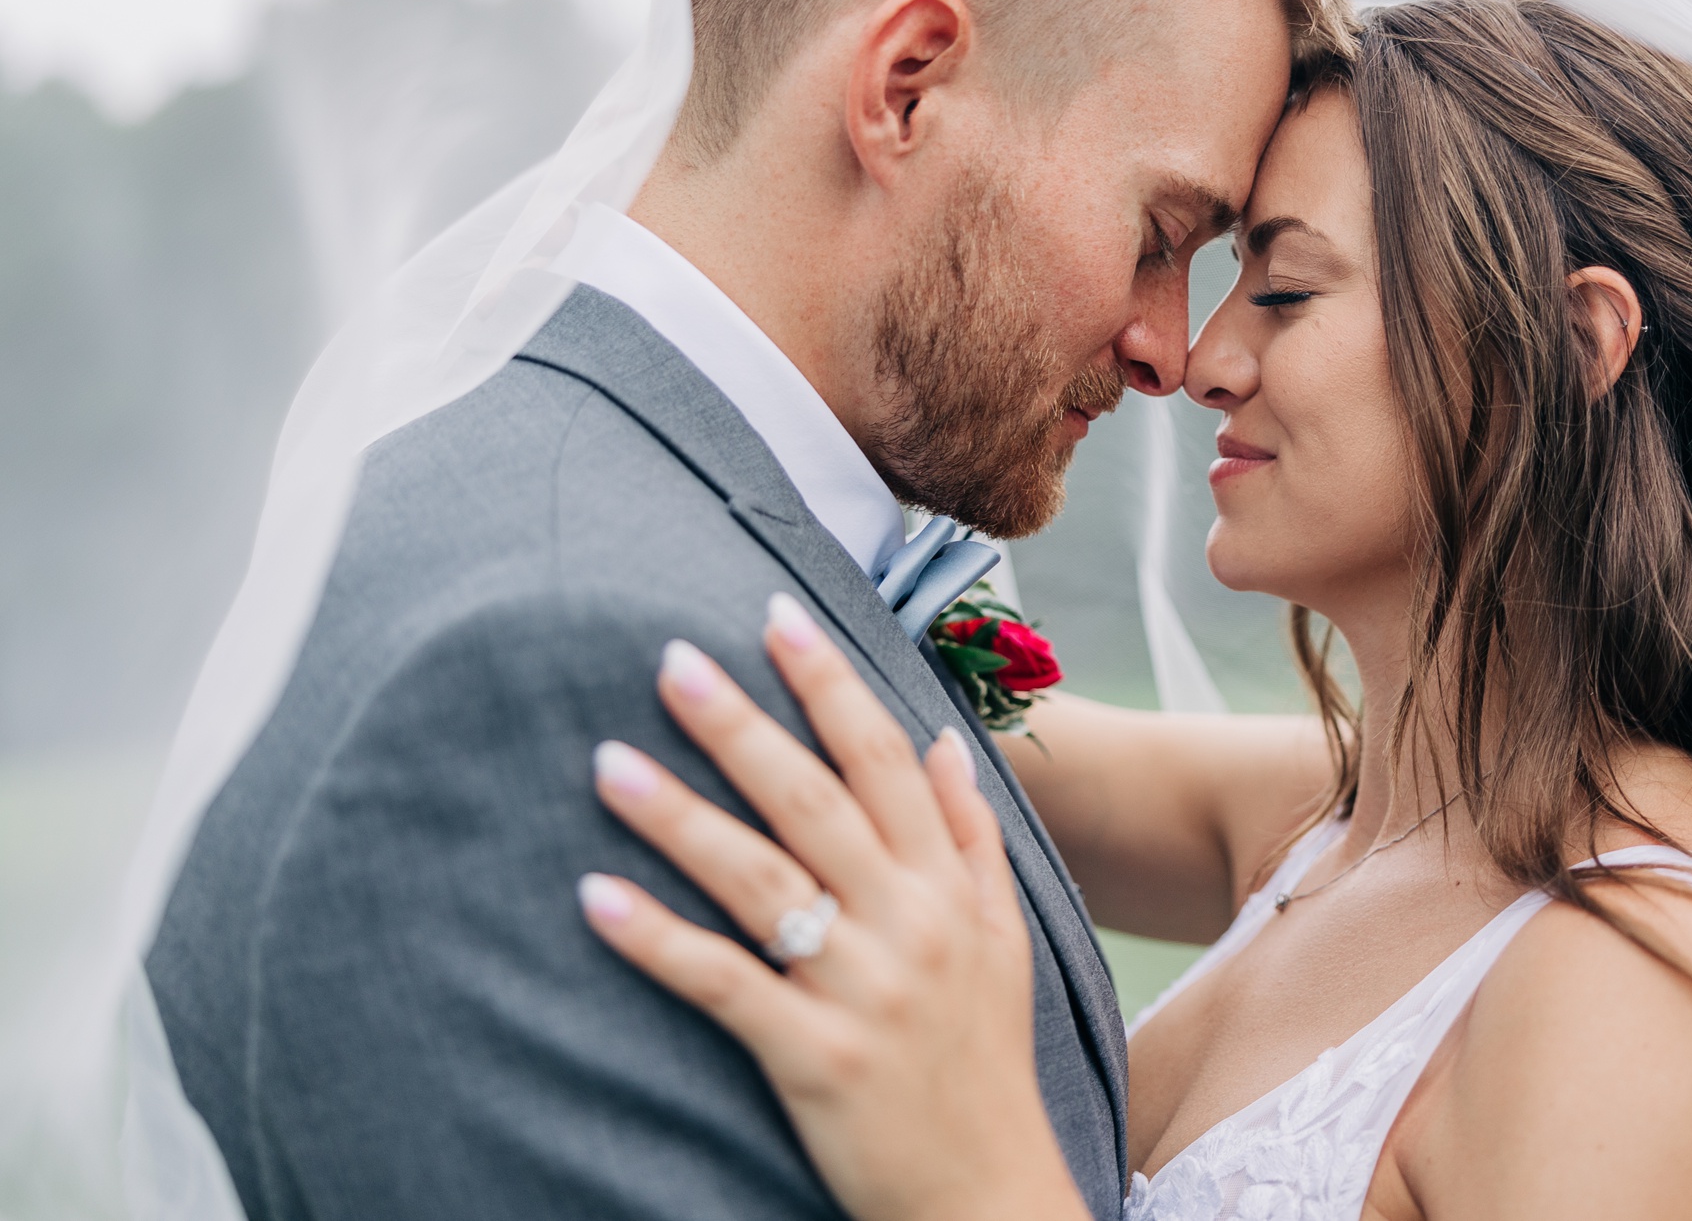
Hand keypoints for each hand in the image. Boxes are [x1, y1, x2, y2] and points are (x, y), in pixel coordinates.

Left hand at [576, 593, 1089, 1220]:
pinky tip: (596, 895)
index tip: (776, 617)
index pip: (884, 760)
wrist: (991, 1195)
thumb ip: (974, 835)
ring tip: (607, 762)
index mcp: (951, 885)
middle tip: (670, 659)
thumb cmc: (986, 1063)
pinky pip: (724, 983)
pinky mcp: (814, 1057)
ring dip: (679, 814)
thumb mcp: (1006, 939)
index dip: (829, 684)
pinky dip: (657, 939)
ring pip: (759, 878)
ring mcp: (863, 988)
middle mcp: (911, 921)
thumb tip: (942, 742)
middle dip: (740, 724)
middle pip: (813, 800)